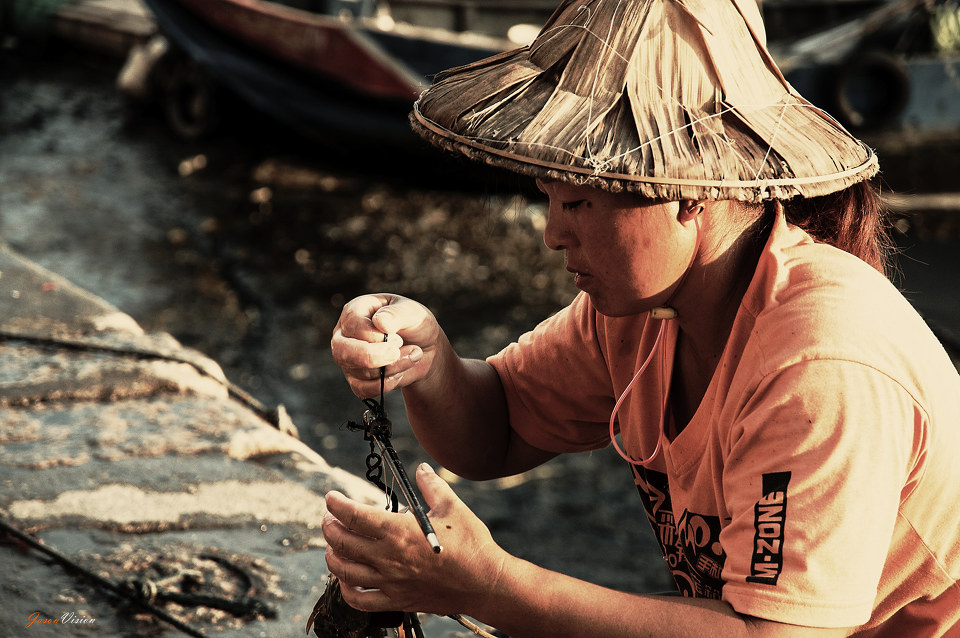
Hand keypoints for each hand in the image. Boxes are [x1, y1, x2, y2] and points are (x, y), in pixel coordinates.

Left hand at [321, 464, 506, 616]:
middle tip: (329, 517)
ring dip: (332, 555)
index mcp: (399, 532)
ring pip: (345, 572)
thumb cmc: (471, 545)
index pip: (354, 516)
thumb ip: (432, 486)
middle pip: (343, 542)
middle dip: (330, 526)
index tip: (331, 497)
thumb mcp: (452, 506)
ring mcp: (391, 582)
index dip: (337, 504)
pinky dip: (346, 590)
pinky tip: (345, 581)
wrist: (485, 583)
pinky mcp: (397, 600)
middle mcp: (389, 558)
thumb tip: (421, 469)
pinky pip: (360, 601)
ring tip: (333, 545)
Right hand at [330, 294, 442, 397]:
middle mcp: (345, 334)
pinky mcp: (355, 379)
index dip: (375, 335)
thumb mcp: (412, 312)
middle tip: (397, 353)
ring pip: (359, 371)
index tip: (398, 338)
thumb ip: (397, 314)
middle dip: (373, 357)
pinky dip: (387, 384)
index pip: (352, 325)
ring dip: (392, 368)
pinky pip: (363, 389)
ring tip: (412, 355)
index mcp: (356, 311)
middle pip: (342, 351)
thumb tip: (380, 322)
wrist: (424, 347)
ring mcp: (348, 358)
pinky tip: (401, 373)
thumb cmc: (414, 324)